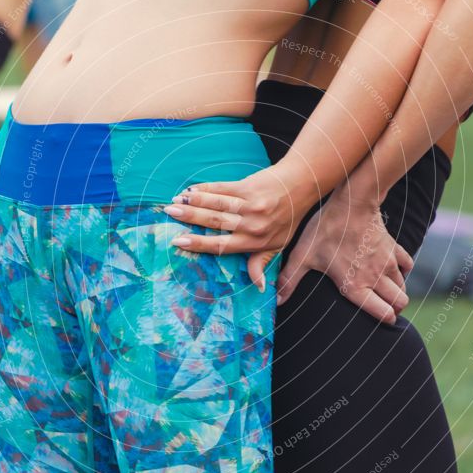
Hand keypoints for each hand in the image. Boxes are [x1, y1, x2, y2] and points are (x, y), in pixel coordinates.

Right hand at [163, 163, 316, 291]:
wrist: (302, 186)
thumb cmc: (289, 218)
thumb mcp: (279, 245)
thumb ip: (261, 263)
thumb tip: (258, 287)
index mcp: (254, 241)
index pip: (221, 245)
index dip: (199, 244)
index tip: (178, 241)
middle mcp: (251, 224)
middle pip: (215, 222)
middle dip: (190, 218)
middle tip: (170, 215)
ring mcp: (249, 204)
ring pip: (216, 204)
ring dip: (193, 202)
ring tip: (174, 201)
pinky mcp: (248, 187)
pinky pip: (222, 188)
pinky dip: (205, 189)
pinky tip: (190, 190)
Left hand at [277, 191, 412, 323]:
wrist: (352, 203)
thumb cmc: (327, 229)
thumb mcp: (304, 255)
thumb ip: (290, 280)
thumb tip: (275, 300)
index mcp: (356, 285)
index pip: (382, 313)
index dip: (384, 319)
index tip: (380, 318)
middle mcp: (376, 277)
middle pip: (399, 303)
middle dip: (393, 309)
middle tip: (383, 306)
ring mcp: (388, 263)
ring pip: (403, 287)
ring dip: (396, 291)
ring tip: (383, 290)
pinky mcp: (394, 248)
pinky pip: (406, 266)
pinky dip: (402, 270)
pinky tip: (391, 268)